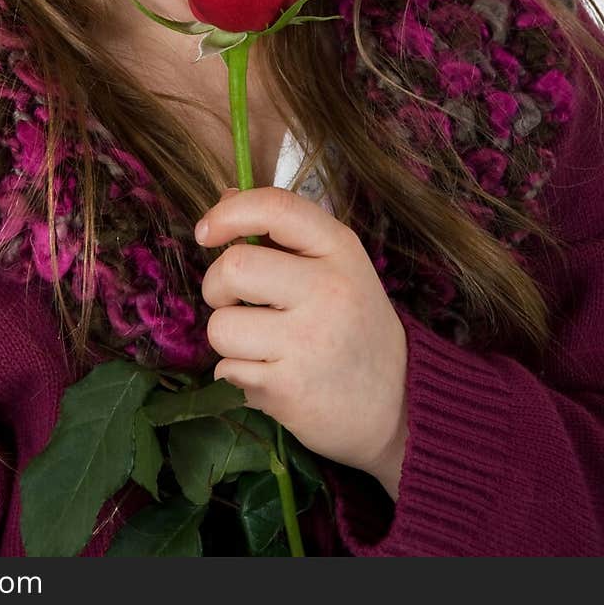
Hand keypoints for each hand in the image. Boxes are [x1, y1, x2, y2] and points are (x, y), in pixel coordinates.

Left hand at [195, 186, 408, 488]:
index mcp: (340, 250)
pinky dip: (237, 375)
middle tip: (233, 302)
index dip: (228, 214)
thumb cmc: (354, 326)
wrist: (398, 405)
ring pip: (221, 327)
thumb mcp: (336, 267)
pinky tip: (271, 377)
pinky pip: (227, 371)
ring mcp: (310, 342)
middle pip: (234, 268)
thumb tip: (226, 199)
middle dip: (216, 287)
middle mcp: (328, 290)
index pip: (275, 208)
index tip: (206, 233)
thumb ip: (283, 233)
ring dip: (228, 339)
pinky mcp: (291, 389)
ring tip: (260, 346)